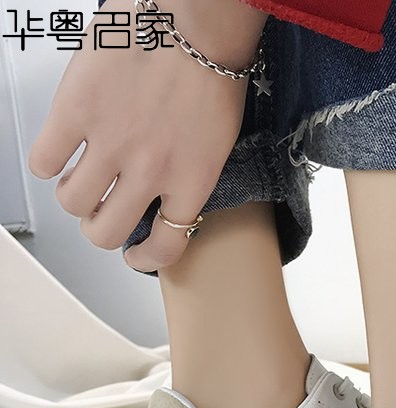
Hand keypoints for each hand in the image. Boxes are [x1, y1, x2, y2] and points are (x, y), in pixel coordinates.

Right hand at [28, 0, 265, 271]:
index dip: (145, 260)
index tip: (136, 256)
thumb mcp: (215, 142)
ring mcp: (111, 143)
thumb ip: (187, 176)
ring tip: (82, 176)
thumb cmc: (211, 69)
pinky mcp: (76, 111)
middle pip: (107, 232)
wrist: (192, 17)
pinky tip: (61, 150)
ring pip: (73, 203)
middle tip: (101, 212)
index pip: (165, 247)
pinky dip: (47, 163)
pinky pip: (45, 160)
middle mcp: (151, 172)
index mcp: (191, 182)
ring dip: (74, 197)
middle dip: (100, 229)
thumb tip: (160, 196)